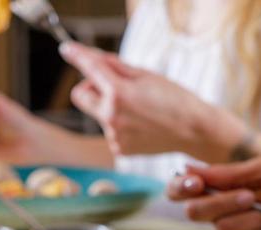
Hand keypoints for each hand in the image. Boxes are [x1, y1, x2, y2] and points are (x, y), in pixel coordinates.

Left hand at [59, 41, 238, 159]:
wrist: (193, 131)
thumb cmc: (174, 99)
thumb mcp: (146, 75)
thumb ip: (118, 68)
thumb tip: (98, 62)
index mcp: (118, 94)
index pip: (91, 69)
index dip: (77, 56)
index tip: (67, 50)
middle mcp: (111, 117)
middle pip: (80, 95)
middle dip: (91, 87)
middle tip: (113, 85)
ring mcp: (113, 136)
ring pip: (99, 113)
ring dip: (111, 107)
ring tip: (140, 110)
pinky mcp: (118, 149)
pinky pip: (110, 130)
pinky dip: (121, 124)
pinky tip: (141, 125)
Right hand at [166, 157, 260, 229]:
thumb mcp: (260, 171)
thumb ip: (224, 173)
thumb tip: (188, 168)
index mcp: (217, 190)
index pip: (181, 191)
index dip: (180, 188)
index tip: (195, 184)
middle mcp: (218, 214)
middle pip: (194, 212)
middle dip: (222, 202)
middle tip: (250, 196)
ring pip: (222, 229)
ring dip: (251, 218)